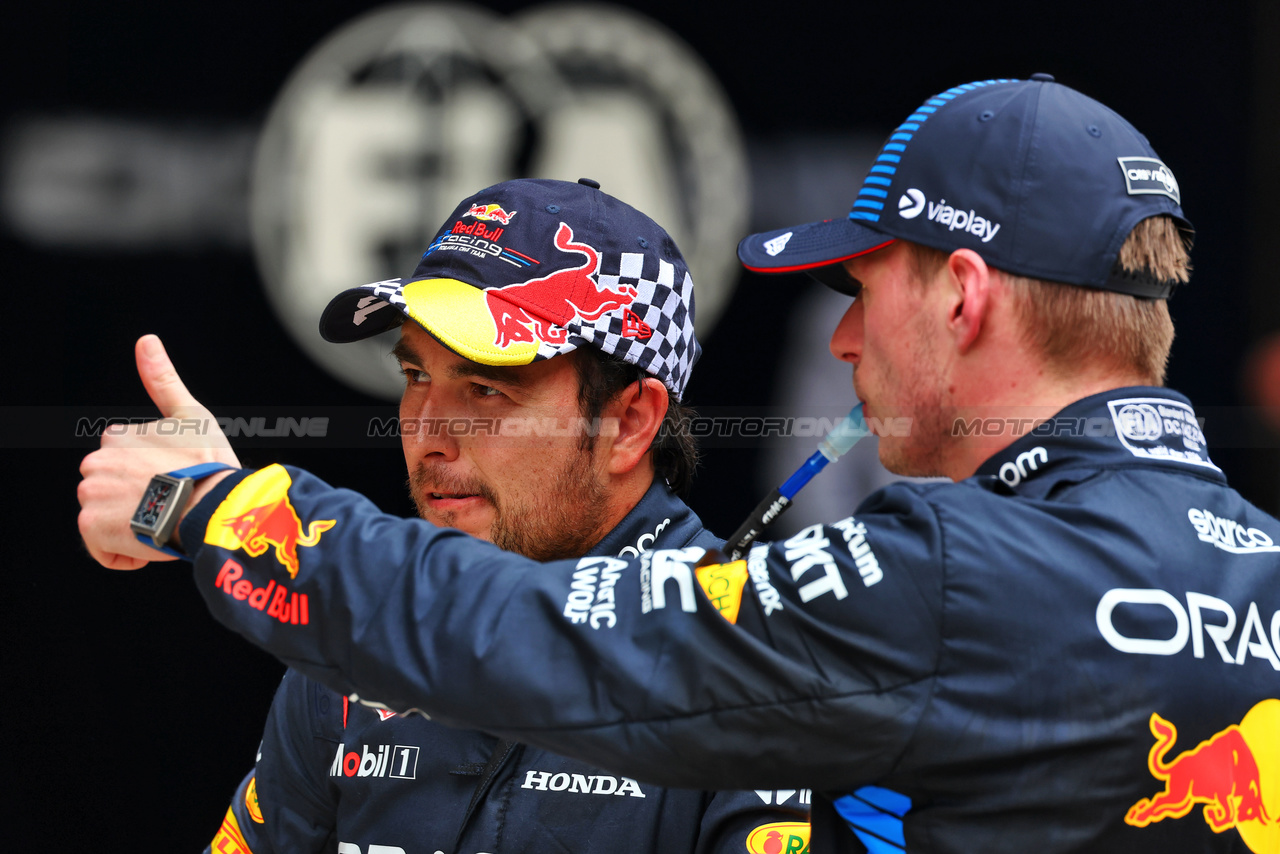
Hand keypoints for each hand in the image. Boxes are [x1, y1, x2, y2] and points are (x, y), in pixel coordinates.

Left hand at [77, 335, 240, 568]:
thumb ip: (162, 379)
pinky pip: (104, 549)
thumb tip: (145, 339)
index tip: (177, 480)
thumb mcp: (190, 415)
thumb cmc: (208, 464)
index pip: (124, 462)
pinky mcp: (91, 527)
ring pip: (108, 518)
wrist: (211, 508)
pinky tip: (152, 543)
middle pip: (112, 489)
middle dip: (138, 500)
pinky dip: (126, 553)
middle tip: (174, 503)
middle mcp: (94, 461)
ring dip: (133, 525)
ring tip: (166, 522)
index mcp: (115, 436)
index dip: (152, 475)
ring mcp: (90, 494)